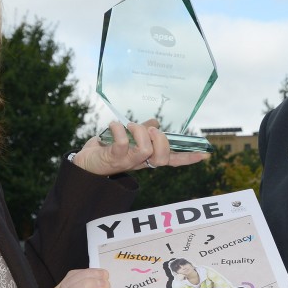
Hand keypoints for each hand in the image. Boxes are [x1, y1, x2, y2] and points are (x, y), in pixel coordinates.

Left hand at [70, 119, 209, 175]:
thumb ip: (143, 132)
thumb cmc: (106, 150)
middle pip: (162, 156)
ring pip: (146, 149)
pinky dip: (119, 129)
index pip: (171, 159)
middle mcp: (140, 162)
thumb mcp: (128, 139)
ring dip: (139, 132)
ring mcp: (128, 161)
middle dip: (160, 139)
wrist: (83, 164)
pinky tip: (113, 126)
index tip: (205, 154)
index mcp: (147, 157)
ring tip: (129, 127)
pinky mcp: (113, 158)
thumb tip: (155, 123)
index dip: (188, 157)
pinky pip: (122, 142)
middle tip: (149, 130)